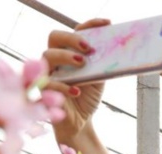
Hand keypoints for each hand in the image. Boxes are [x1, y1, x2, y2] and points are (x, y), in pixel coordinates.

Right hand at [42, 18, 110, 140]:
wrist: (79, 121)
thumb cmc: (87, 96)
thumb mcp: (99, 79)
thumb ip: (103, 65)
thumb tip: (119, 51)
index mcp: (69, 52)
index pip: (76, 31)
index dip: (90, 24)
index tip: (108, 23)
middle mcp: (55, 59)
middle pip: (55, 36)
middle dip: (72, 38)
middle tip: (89, 49)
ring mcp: (46, 72)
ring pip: (47, 55)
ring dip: (65, 57)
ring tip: (82, 64)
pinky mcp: (42, 90)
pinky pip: (46, 82)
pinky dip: (63, 86)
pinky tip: (77, 91)